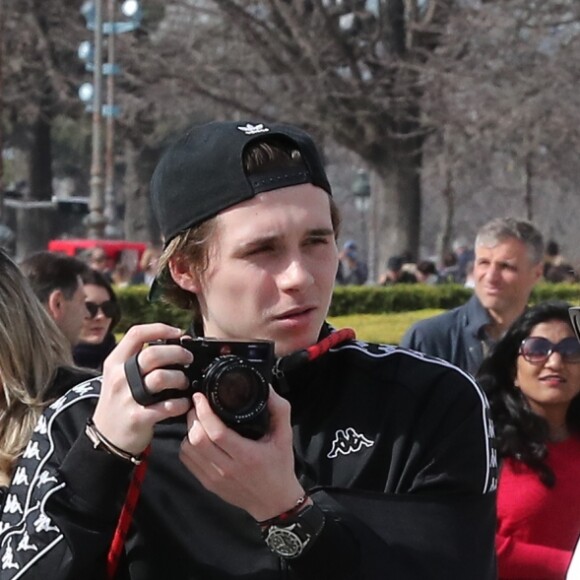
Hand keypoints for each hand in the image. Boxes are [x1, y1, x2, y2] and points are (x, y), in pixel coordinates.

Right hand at [92, 323, 193, 454]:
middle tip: (188, 358)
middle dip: (178, 353)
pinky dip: (181, 404)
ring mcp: (127, 398)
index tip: (178, 333)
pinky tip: (183, 403)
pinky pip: (167, 406)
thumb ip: (138, 360)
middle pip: (153, 354)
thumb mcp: (119, 376)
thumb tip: (172, 343)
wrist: (106, 439)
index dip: (160, 329)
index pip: (136, 334)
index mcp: (115, 362)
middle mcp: (119, 377)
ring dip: (180, 378)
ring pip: (161, 377)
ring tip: (184, 383)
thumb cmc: (119, 402)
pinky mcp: (138, 417)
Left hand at [179, 387, 304, 521]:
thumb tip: (267, 389)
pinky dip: (187, 446)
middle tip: (197, 405)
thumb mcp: (285, 437)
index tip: (200, 397)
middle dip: (193, 417)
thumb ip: (279, 410)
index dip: (204, 412)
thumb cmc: (280, 467)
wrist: (274, 503)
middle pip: (197, 439)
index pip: (216, 432)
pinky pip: (187, 462)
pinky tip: (197, 437)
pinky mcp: (208, 484)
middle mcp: (227, 468)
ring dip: (189, 431)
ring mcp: (215, 478)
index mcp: (246, 456)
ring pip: (188, 450)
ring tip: (197, 420)